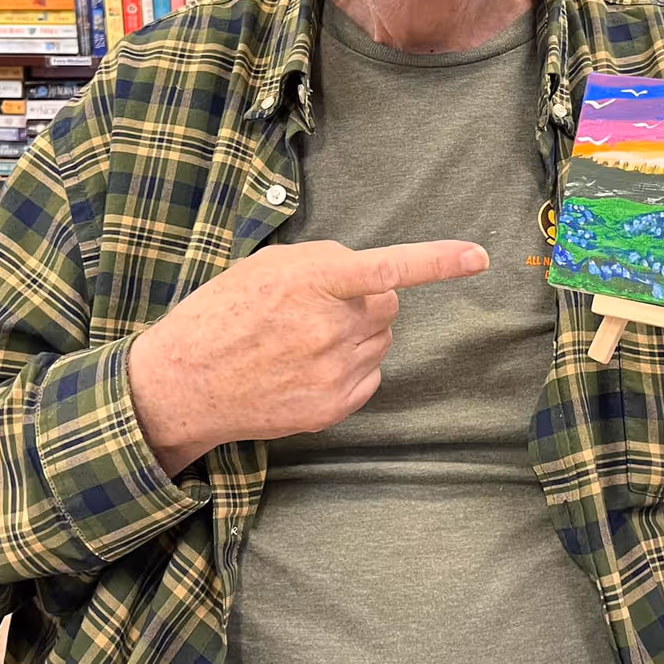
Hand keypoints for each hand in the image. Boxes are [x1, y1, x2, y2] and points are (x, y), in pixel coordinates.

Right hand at [127, 238, 488, 477]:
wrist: (184, 383)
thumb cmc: (221, 313)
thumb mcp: (265, 266)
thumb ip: (322, 261)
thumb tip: (365, 273)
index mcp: (309, 283)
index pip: (388, 268)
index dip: (438, 261)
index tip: (478, 256)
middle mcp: (327, 328)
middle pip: (389, 306)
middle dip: (366, 301)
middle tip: (319, 307)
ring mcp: (332, 372)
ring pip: (381, 341)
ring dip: (357, 333)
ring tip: (303, 339)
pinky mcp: (332, 407)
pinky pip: (370, 375)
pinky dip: (351, 367)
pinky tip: (307, 367)